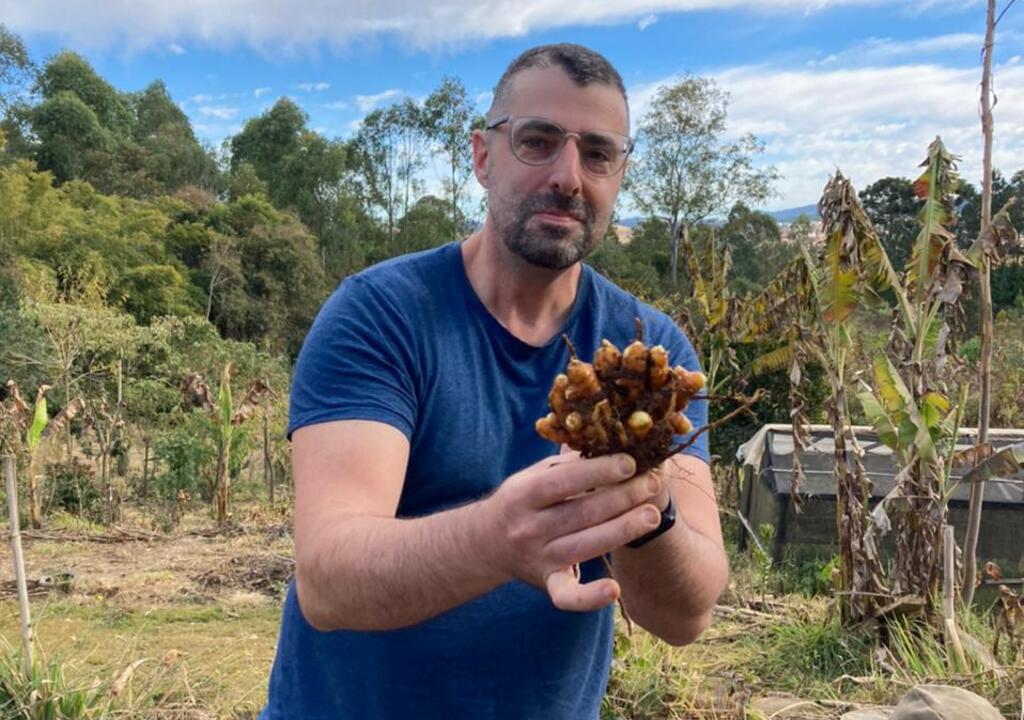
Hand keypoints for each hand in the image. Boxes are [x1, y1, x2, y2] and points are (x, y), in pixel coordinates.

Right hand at [483, 452, 663, 611]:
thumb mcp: (534, 475)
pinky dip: (589, 597)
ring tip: (652, 515)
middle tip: (653, 482)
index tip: (630, 462)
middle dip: (622, 496)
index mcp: (524, 494)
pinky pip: (567, 596)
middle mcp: (529, 527)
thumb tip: (608, 442)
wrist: (486, 543)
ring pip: (586, 546)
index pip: (565, 481)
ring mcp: (539, 557)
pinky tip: (614, 590)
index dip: (599, 471)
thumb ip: (568, 463)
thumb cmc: (522, 501)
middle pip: (582, 512)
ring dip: (623, 530)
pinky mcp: (548, 583)